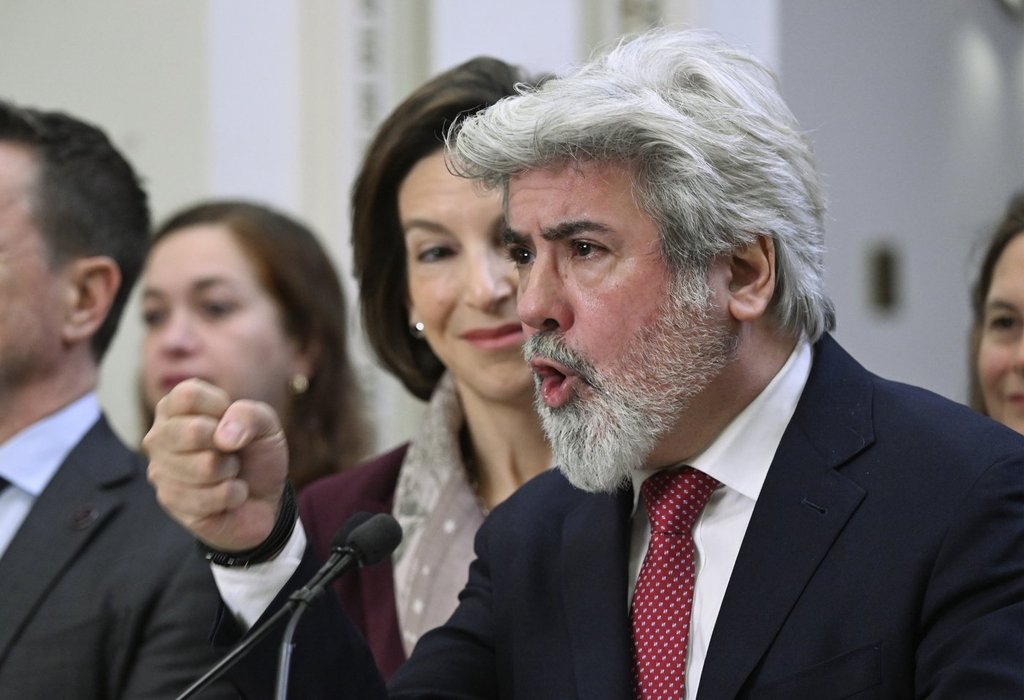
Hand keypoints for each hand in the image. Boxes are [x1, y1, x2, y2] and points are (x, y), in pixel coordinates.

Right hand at [144, 378, 288, 551]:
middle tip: (232, 451)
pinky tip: (229, 495)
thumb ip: (249, 415)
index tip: (232, 421)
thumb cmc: (255, 454)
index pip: (189, 395)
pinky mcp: (169, 502)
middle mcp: (160, 436)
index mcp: (176, 407)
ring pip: (205, 467)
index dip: (221, 408)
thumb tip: (222, 437)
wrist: (262, 497)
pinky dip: (232, 495)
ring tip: (230, 473)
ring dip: (231, 472)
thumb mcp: (265, 425)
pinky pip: (209, 497)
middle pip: (194, 431)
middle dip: (228, 445)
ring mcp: (159, 470)